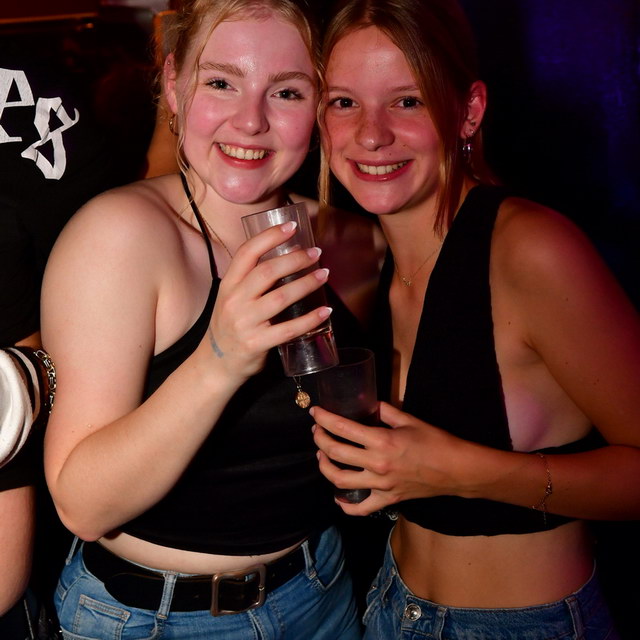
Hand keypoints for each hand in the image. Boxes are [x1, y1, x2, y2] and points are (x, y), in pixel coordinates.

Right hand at [206, 222, 330, 380]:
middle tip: (316, 253)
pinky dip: (310, 319)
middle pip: (267, 272)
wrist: (216, 364)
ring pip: (281, 298)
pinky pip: (289, 329)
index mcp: (228, 285)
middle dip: (295, 259)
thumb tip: (289, 255)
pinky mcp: (256, 344)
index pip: (246, 253)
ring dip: (307, 284)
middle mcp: (234, 300)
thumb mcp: (232, 298)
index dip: (269, 236)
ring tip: (324, 275)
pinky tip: (325, 311)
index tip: (291, 226)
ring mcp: (244, 323)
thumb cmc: (231, 326)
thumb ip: (252, 280)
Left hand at [311, 401, 475, 514]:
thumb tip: (372, 405)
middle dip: (320, 439)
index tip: (315, 412)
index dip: (324, 419)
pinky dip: (345, 505)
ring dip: (325, 466)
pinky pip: (360, 508)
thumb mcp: (410, 420)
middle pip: (335, 453)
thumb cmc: (435, 441)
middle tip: (317, 431)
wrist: (456, 470)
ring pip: (340, 480)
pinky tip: (338, 496)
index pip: (343, 429)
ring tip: (322, 456)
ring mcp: (380, 485)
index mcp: (381, 441)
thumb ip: (386, 411)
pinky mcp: (387, 500)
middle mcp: (376, 464)